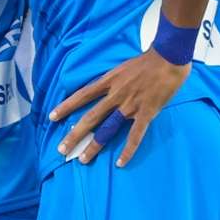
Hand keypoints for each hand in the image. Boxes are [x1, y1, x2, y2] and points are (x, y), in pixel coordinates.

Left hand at [46, 52, 191, 165]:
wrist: (168, 57)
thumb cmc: (148, 60)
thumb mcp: (123, 68)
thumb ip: (114, 81)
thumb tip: (107, 91)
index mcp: (109, 81)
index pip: (82, 95)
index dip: (66, 106)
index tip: (52, 117)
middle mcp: (115, 95)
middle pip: (90, 117)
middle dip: (74, 134)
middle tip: (61, 149)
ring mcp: (130, 105)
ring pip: (108, 128)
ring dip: (95, 145)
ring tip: (83, 159)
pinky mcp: (146, 112)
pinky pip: (135, 135)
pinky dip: (128, 150)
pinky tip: (120, 163)